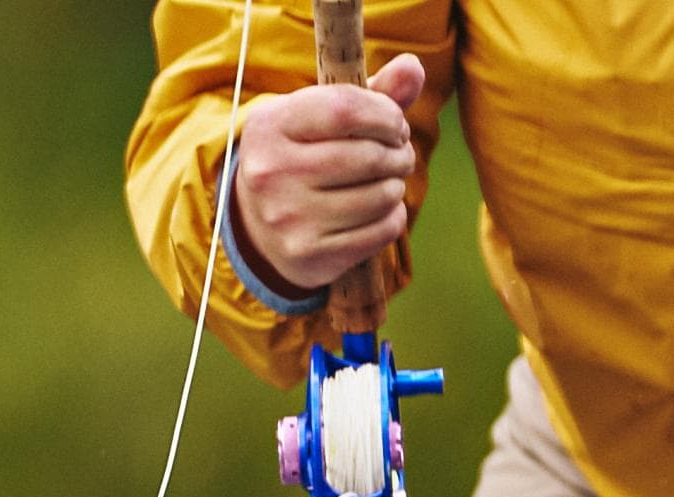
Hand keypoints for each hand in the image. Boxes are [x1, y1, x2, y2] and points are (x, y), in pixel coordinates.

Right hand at [229, 54, 425, 295]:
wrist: (260, 228)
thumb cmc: (301, 158)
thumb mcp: (318, 120)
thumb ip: (368, 93)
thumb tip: (413, 66)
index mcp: (269, 125)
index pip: (345, 109)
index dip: (385, 114)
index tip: (396, 122)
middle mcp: (272, 171)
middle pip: (367, 156)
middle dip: (399, 153)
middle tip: (402, 154)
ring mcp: (288, 216)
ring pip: (379, 196)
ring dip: (397, 186)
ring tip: (390, 180)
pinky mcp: (310, 254)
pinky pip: (380, 231)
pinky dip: (393, 217)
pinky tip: (384, 209)